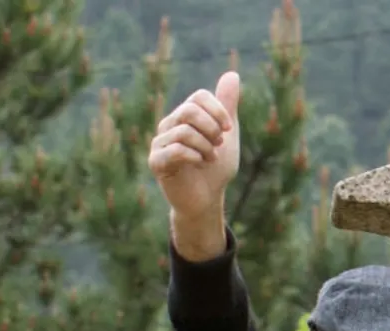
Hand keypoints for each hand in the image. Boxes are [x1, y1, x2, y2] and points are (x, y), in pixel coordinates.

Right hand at [148, 72, 240, 220]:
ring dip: (206, 147)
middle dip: (212, 129)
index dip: (218, 111)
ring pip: (185, 131)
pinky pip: (176, 149)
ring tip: (210, 158)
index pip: (199, 96)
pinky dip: (195, 156)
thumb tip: (233, 74)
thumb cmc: (215, 166)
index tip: (228, 129)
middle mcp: (169, 124)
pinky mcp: (156, 161)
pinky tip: (199, 164)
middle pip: (190, 110)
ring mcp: (159, 142)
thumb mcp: (227, 134)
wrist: (207, 198)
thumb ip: (227, 106)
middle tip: (218, 145)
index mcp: (185, 116)